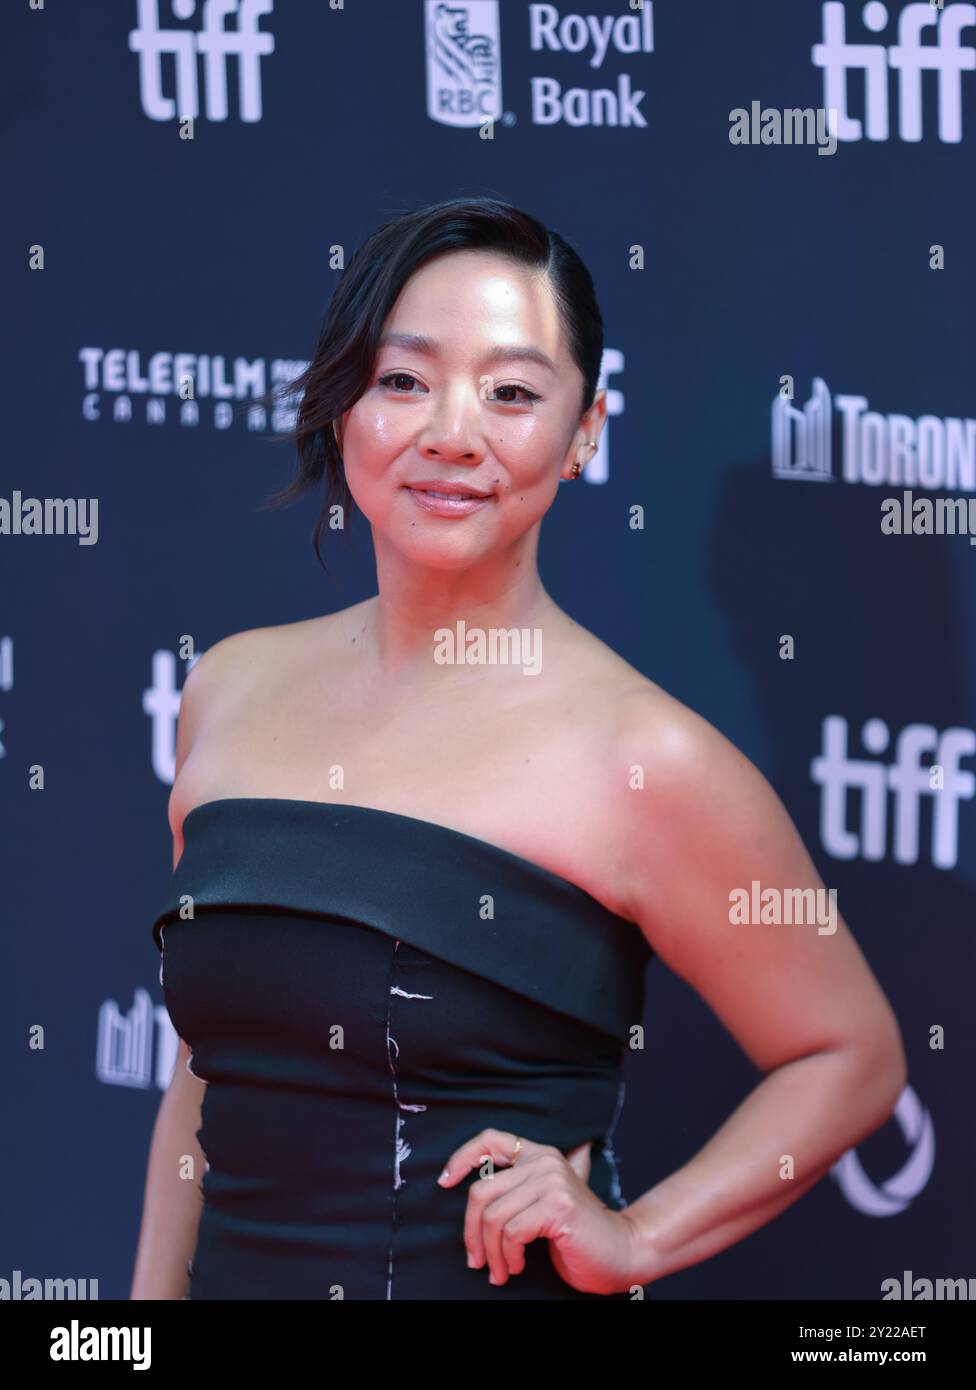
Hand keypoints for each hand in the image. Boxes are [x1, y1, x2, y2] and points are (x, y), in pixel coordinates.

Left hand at [437, 1128, 642, 1294]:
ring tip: (501, 1271)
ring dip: (491, 1253)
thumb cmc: (579, 1234)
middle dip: (471, 1231)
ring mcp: (552, 1180)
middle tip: (476, 1260)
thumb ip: (522, 1187)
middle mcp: (544, 1160)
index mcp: (539, 1154)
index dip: (462, 1157)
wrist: (623, 1252)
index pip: (490, 1139)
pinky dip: (509, 1257)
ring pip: (493, 1217)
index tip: (444, 1182)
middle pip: (481, 1191)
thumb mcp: (546, 1202)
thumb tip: (473, 1182)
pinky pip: (511, 1232)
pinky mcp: (558, 1206)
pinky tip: (518, 1267)